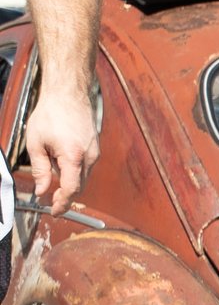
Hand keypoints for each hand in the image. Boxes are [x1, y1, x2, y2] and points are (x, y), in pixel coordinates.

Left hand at [22, 77, 97, 209]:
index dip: (63, 203)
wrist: (68, 93)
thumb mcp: (36, 144)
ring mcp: (95, 151)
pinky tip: (62, 165)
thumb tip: (41, 190)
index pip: (71, 190)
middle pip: (80, 186)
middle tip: (52, 201)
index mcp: (73, 157)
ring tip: (54, 180)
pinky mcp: (95, 147)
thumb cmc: (51, 113)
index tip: (55, 211)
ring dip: (70, 183)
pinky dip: (75, 172)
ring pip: (84, 177)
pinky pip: (86, 166)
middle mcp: (89, 156)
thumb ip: (40, 170)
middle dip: (66, 196)